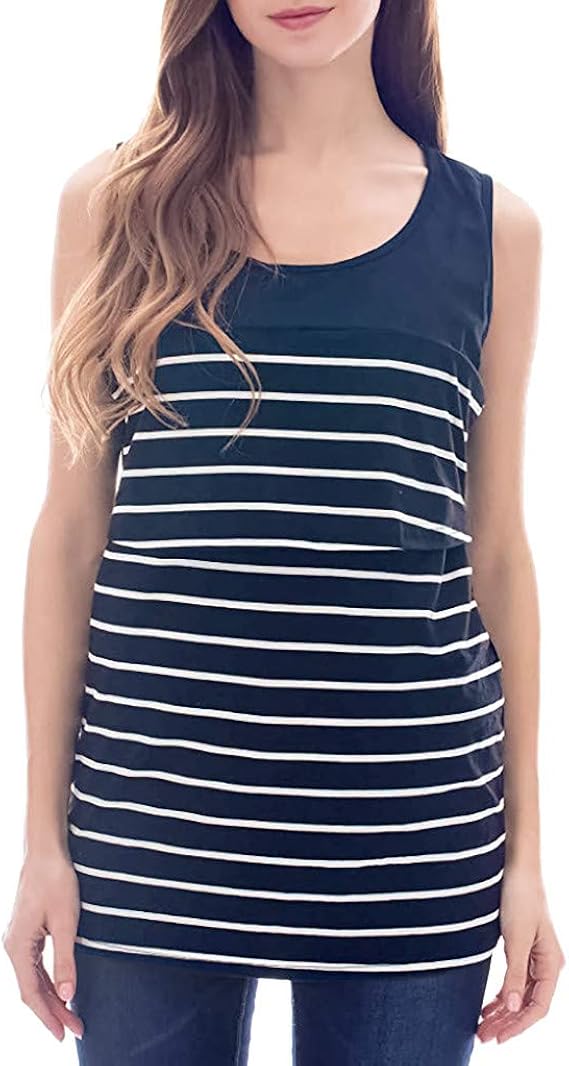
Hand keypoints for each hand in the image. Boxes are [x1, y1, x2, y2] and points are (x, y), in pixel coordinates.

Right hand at [2, 851, 83, 1041]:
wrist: (45, 851)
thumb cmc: (56, 880)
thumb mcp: (67, 922)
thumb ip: (65, 960)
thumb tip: (68, 995)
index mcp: (18, 947)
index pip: (31, 994)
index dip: (48, 1017)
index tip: (64, 1035)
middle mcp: (13, 946)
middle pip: (31, 989)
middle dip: (54, 1011)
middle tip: (76, 1029)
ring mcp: (18, 939)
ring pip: (33, 978)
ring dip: (52, 997)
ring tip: (72, 1015)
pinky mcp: (26, 931)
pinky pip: (34, 965)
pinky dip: (47, 980)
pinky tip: (61, 988)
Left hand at [477, 863, 564, 1043]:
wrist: (515, 868)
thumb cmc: (520, 897)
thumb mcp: (516, 937)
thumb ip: (514, 973)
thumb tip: (511, 1007)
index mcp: (552, 964)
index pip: (537, 1007)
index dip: (518, 1025)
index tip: (498, 1037)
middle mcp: (546, 964)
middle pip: (527, 1004)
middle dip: (507, 1022)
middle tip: (483, 1036)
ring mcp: (533, 957)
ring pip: (519, 994)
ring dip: (502, 1011)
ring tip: (481, 1026)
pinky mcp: (520, 949)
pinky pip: (513, 981)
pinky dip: (500, 995)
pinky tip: (487, 1005)